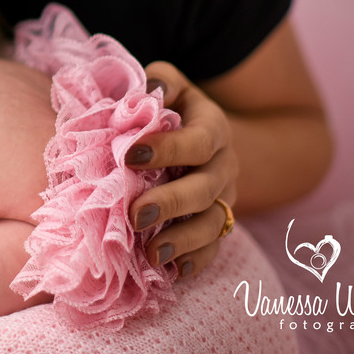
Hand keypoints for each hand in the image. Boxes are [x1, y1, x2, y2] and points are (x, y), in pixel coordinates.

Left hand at [125, 62, 237, 280]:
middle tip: (135, 214)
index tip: (130, 155)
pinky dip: (194, 261)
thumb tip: (150, 87)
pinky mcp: (216, 224)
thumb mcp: (172, 86)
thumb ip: (161, 81)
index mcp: (213, 130)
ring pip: (212, 225)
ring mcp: (223, 200)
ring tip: (152, 253)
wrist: (212, 136)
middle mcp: (223, 167)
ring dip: (183, 240)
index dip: (168, 148)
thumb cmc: (174, 107)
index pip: (198, 142)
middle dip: (171, 204)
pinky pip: (212, 249)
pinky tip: (171, 272)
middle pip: (204, 189)